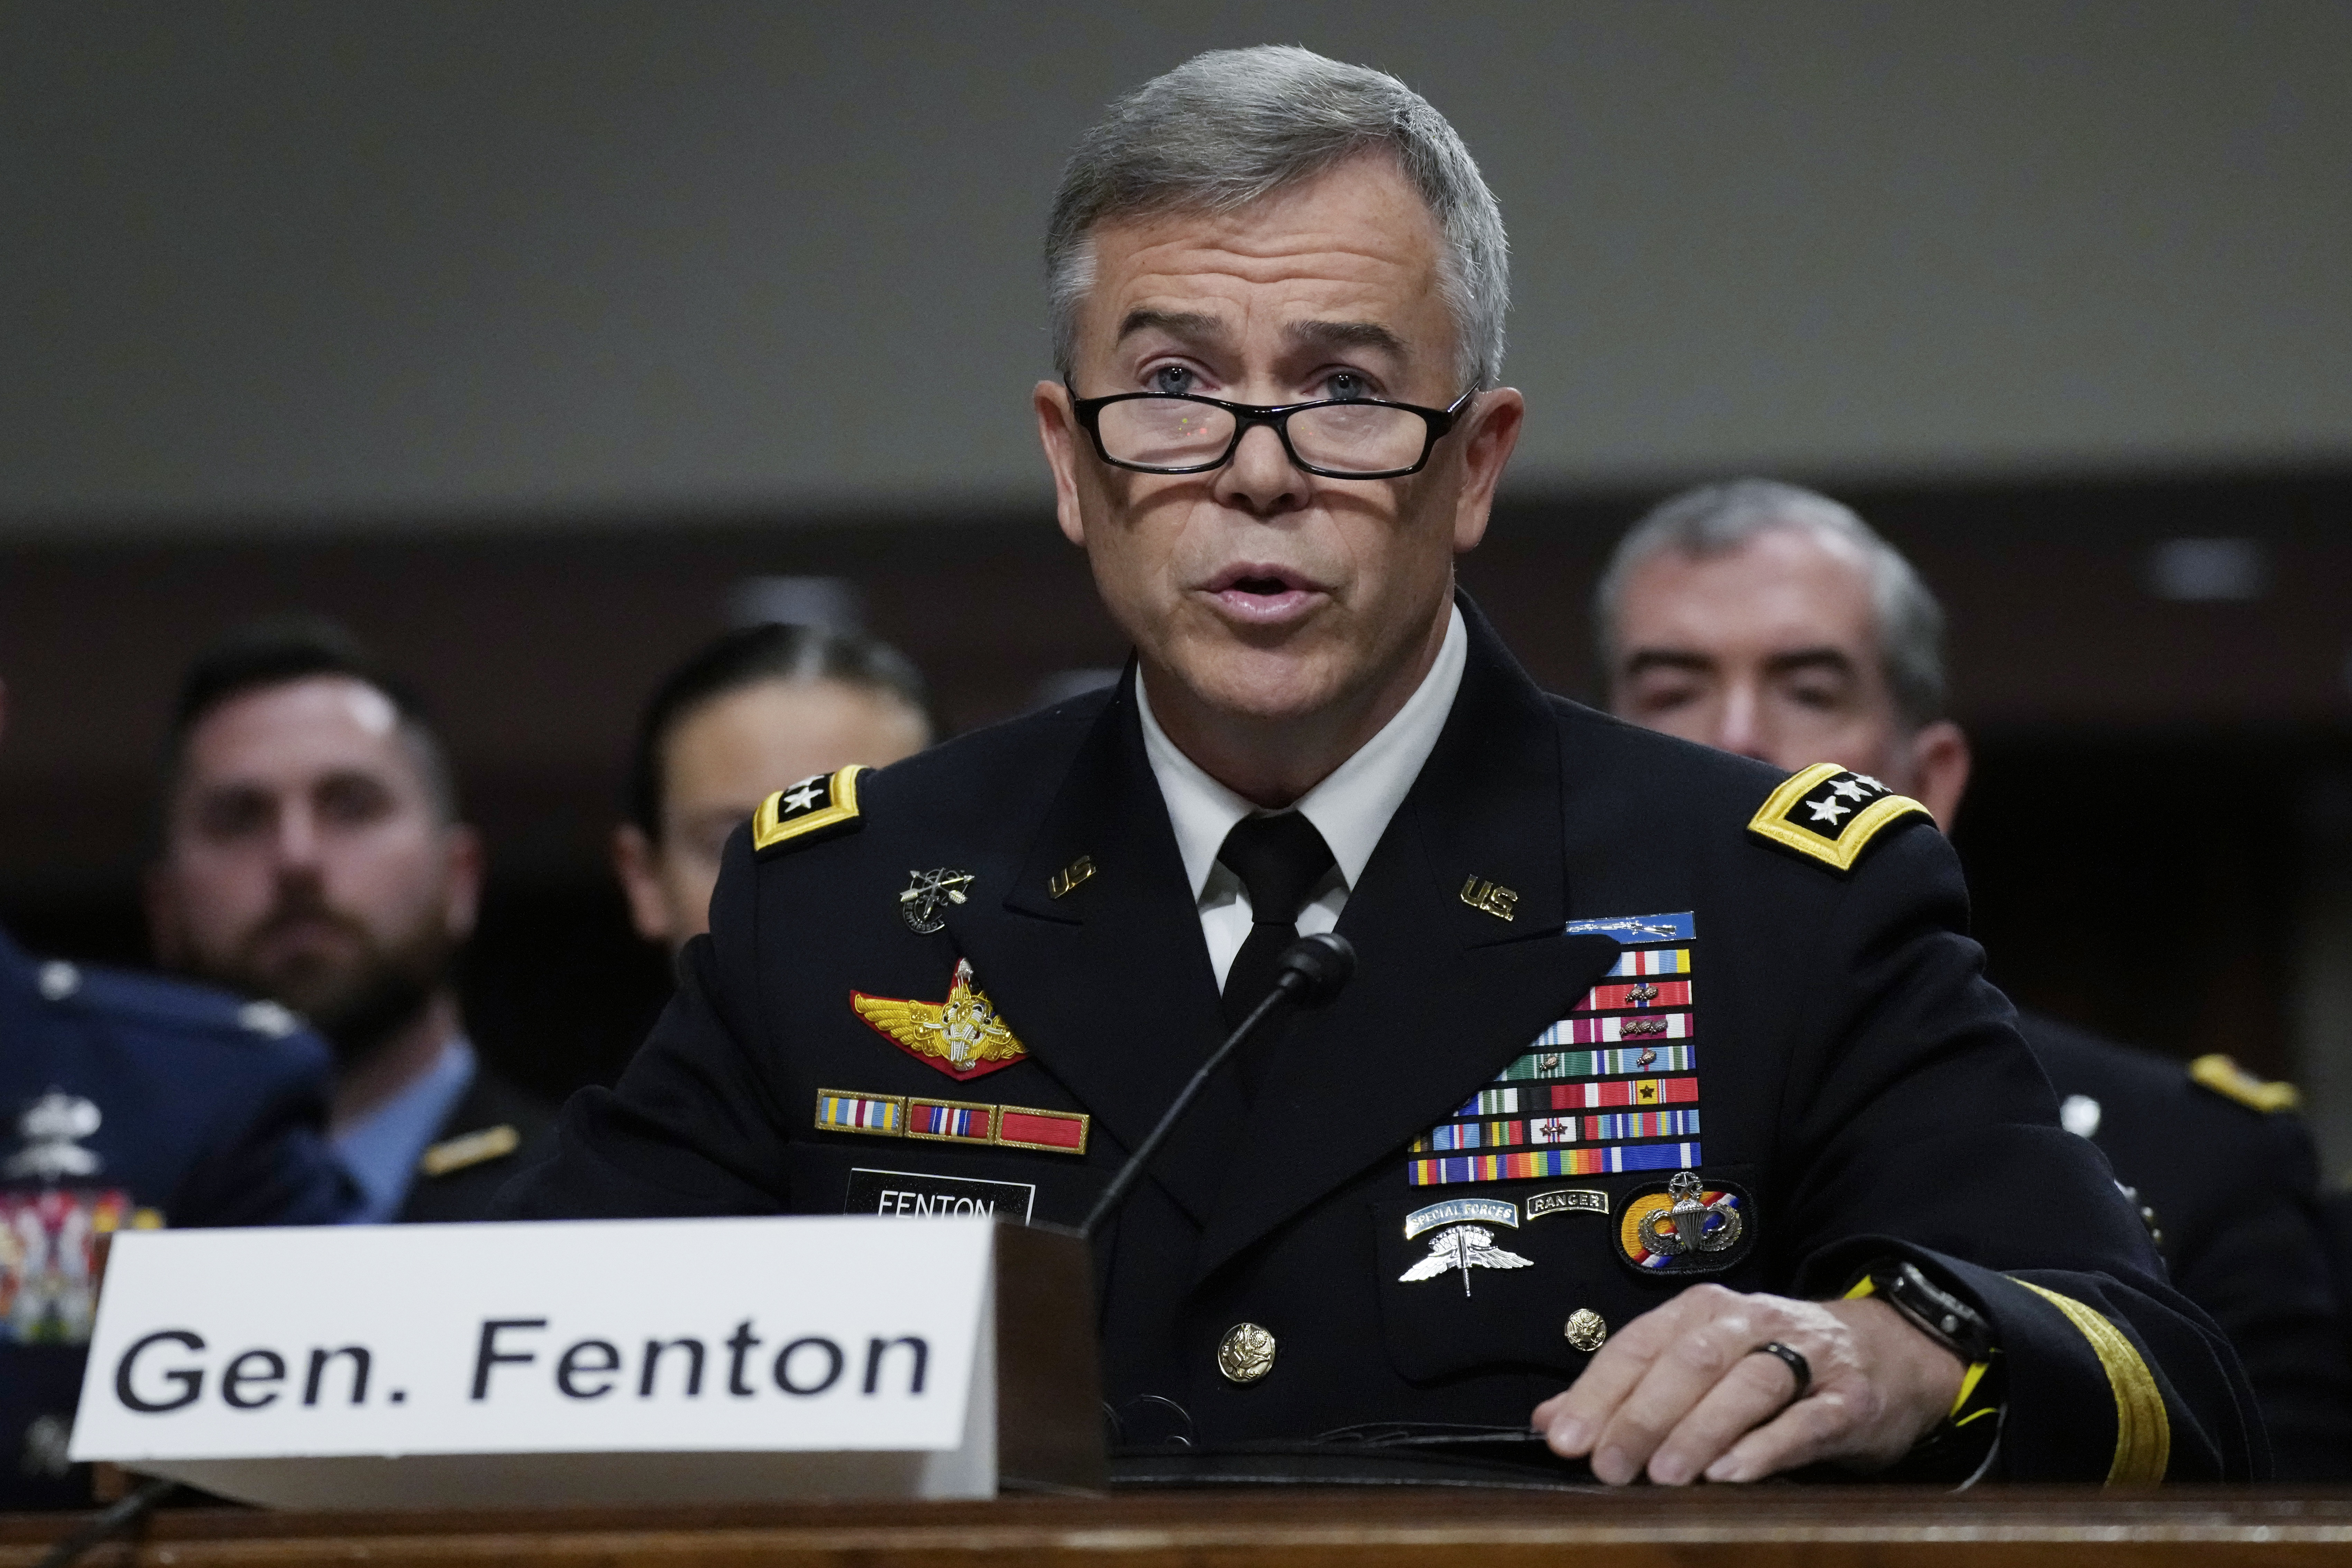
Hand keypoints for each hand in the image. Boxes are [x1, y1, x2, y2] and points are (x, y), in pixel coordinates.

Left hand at [1531, 1284, 1963, 1483]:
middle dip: (1642, 1415)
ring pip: (1746, 1385)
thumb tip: (1550, 1420)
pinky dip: (1767, 1447)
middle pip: (1689, 1361)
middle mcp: (1750, 1323)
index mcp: (1703, 1312)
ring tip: (1664, 1476)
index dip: (1598, 1393)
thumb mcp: (1699, 1363)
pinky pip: (1806, 1421)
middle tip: (1609, 1467)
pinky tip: (1732, 1475)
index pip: (1639, 1345)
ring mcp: (1804, 1357)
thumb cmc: (1773, 1362)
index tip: (1566, 1441)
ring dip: (1699, 1430)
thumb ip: (1626, 1389)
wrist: (1887, 1352)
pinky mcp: (1850, 1398)